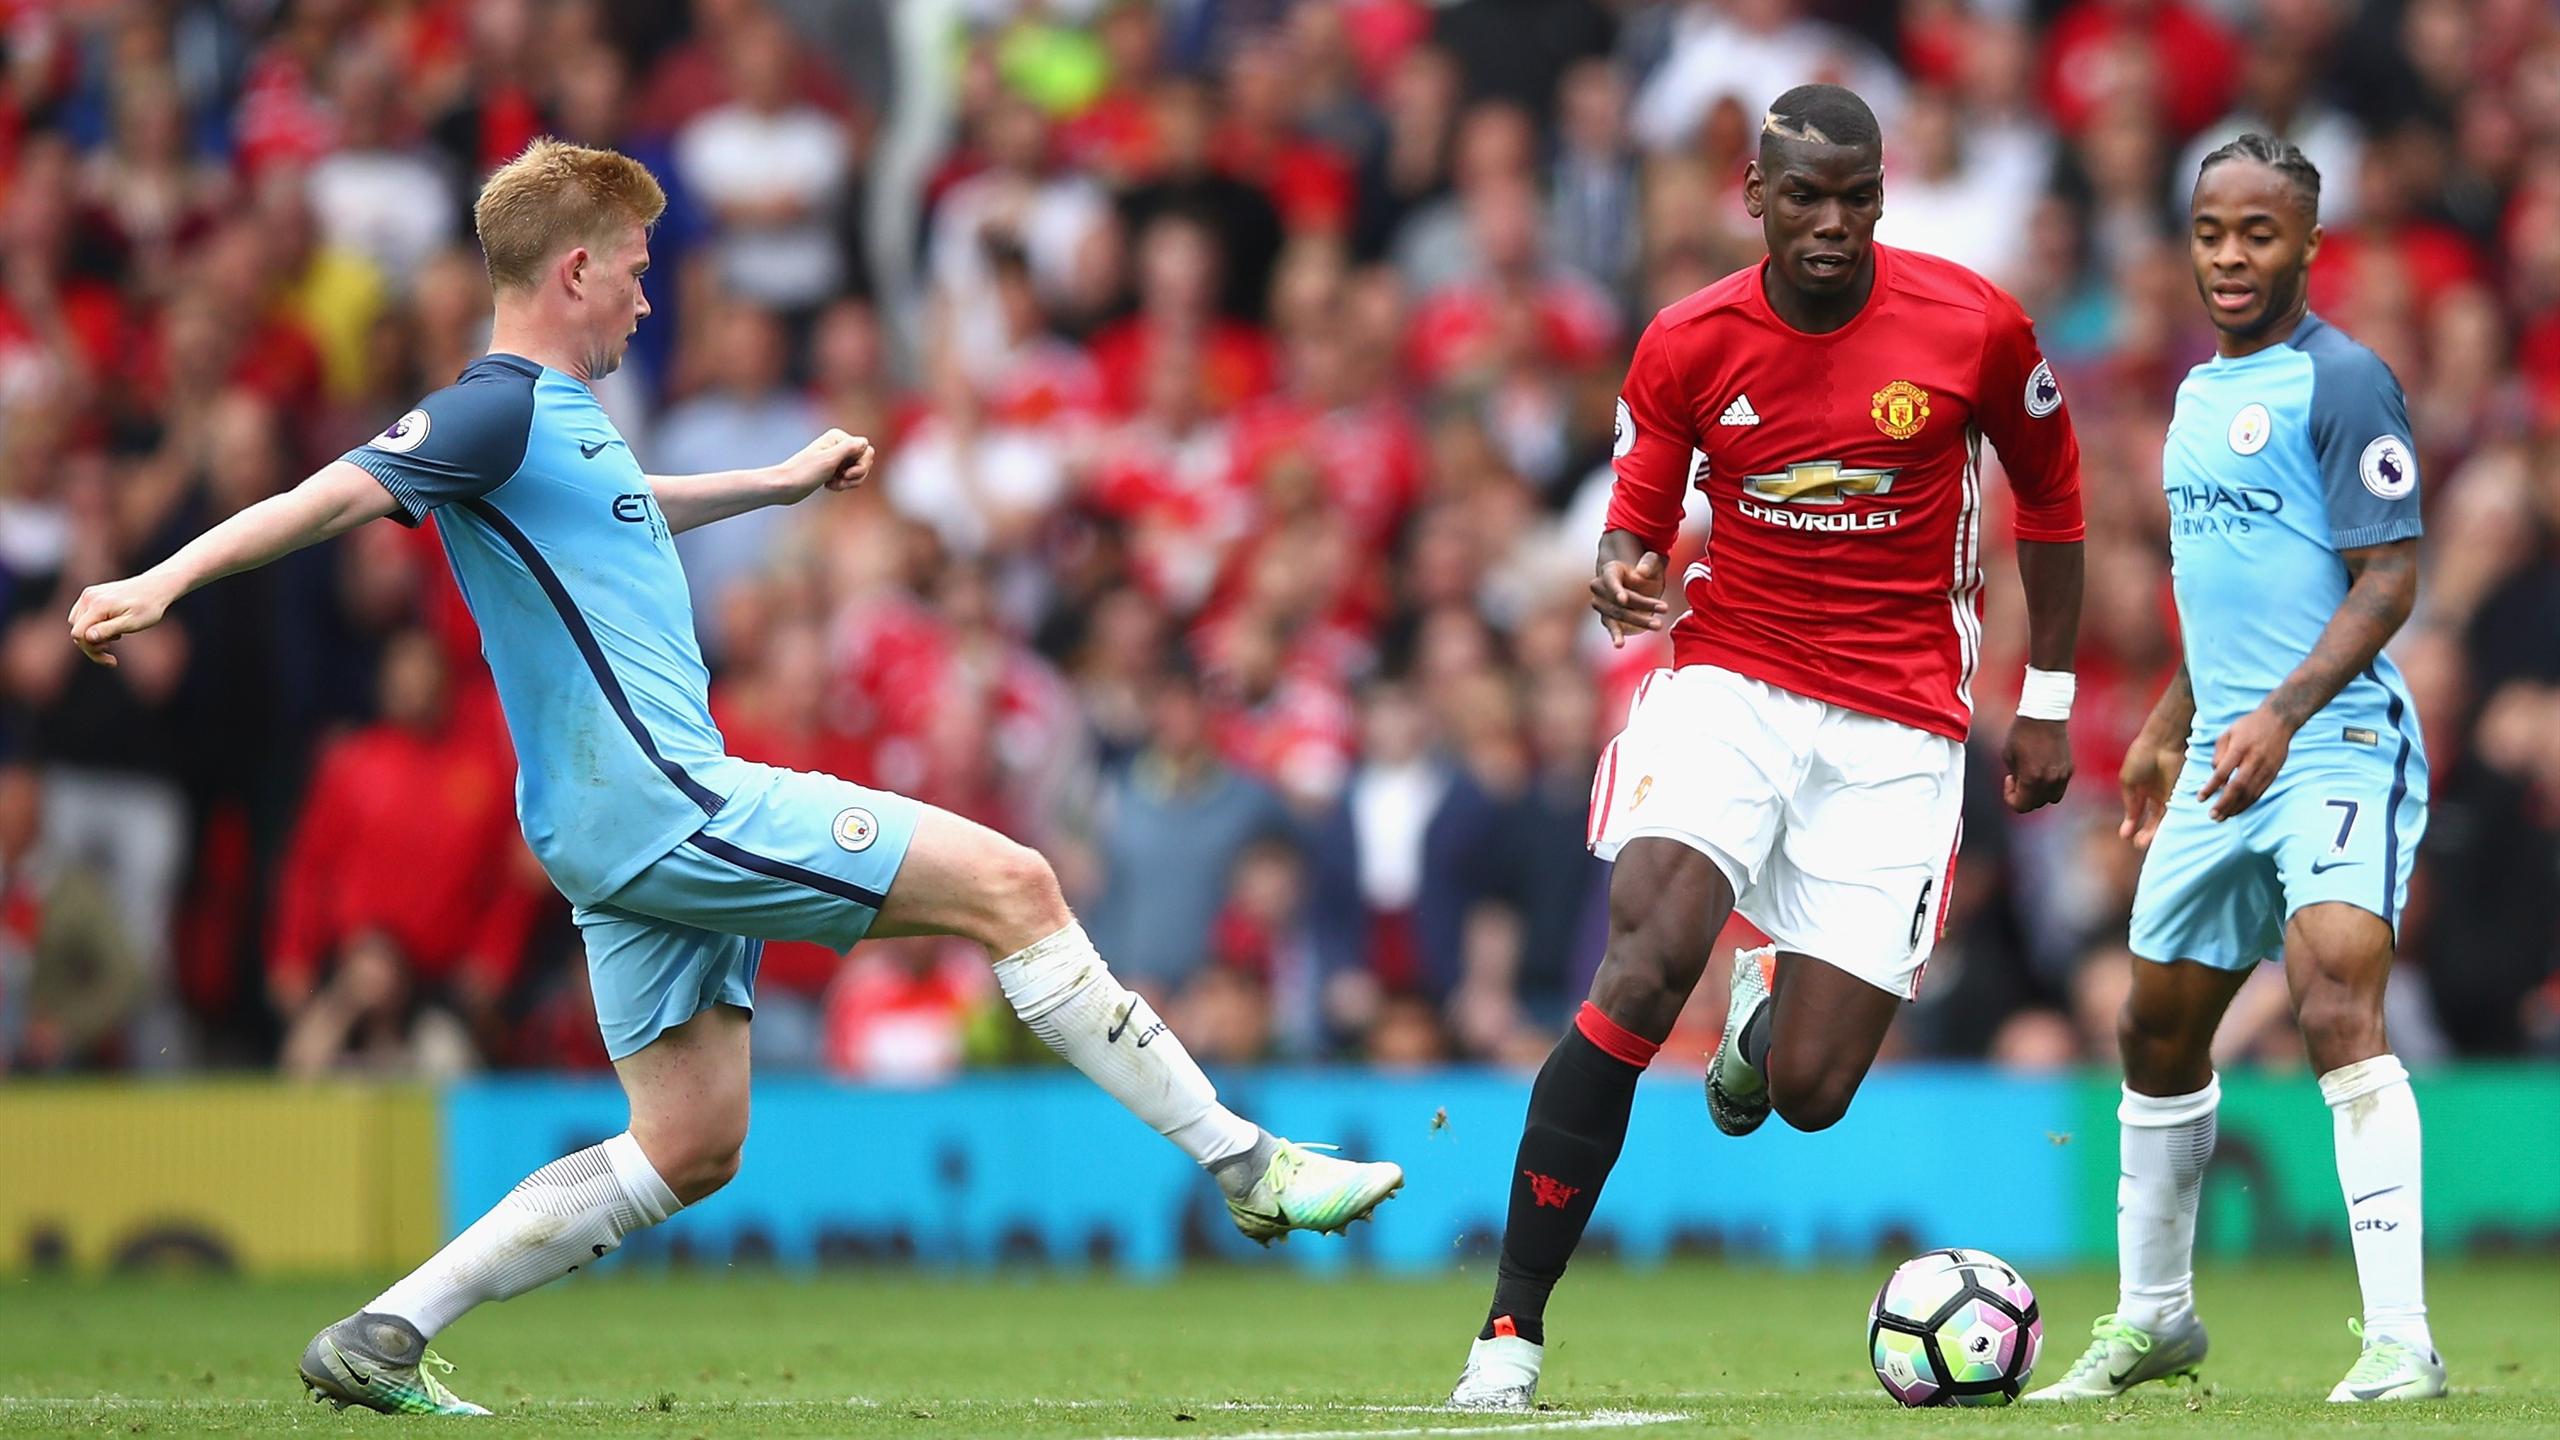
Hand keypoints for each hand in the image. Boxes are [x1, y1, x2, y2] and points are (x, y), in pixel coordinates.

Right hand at [66, 572, 179, 666]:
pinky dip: (92, 625)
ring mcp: (88, 594)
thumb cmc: (148, 607)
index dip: (91, 650)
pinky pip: (81, 615)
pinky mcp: (91, 594)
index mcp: (98, 605)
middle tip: (112, 654)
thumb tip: (87, 637)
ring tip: (116, 636)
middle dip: (92, 646)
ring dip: (92, 636)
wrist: (156, 587)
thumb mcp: (132, 623)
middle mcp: (89, 598)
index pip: (79, 634)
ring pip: (77, 624)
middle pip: (77, 630)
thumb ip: (109, 629)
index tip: (111, 658)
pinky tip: (111, 627)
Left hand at [777, 428, 874, 501]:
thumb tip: (865, 442)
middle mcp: (839, 444)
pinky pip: (851, 477)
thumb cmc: (804, 473)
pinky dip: (844, 484)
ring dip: (850, 482)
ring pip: (860, 470)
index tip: (845, 473)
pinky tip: (829, 486)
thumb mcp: (828, 460)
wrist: (785, 486)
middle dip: (856, 475)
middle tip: (840, 480)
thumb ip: (848, 448)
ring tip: (833, 485)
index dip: (861, 465)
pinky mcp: (834, 468)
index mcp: (838, 437)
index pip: (867, 450)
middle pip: (866, 460)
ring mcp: (837, 456)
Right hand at [1590, 551, 1668, 645]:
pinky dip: (1616, 636)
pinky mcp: (1608, 619)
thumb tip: (1641, 572)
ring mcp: (1602, 605)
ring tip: (1658, 625)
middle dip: (1642, 605)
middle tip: (1665, 608)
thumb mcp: (1653, 562)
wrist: (1640, 583)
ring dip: (1639, 621)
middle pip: (1619, 600)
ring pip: (1618, 615)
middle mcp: (1600, 588)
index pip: (1610, 579)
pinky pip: (1612, 627)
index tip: (1623, 600)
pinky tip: (1619, 644)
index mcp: (1609, 571)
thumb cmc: (1646, 570)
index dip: (1616, 590)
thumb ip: (1649, 562)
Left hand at [2002, 716, 2072, 812]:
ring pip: (2051, 799)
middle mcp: (2050, 780)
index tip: (2008, 781)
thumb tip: (2020, 787)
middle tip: (2017, 779)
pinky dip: (2050, 785)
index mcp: (2031, 778)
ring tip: (2031, 778)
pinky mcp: (2070, 769)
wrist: (2045, 716)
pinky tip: (2042, 770)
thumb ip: (2015, 777)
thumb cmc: (2022, 733)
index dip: (2010, 798)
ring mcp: (2062, 776)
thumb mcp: (2009, 756)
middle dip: (2024, 796)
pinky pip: (2060, 787)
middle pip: (2036, 804)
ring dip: (2039, 794)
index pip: (2021, 806)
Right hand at [2118, 730, 2184, 848]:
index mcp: (2141, 790)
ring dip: (2154, 833)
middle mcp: (2155, 795)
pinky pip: (2174, 813)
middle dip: (2145, 833)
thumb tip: (2129, 822)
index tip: (2125, 836)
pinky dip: (2165, 824)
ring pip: (2162, 820)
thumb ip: (2130, 803)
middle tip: (2139, 845)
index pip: (2137, 812)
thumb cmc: (2140, 758)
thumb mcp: (2128, 782)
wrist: (2161, 743)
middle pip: (2151, 819)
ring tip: (2144, 843)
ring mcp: (2168, 795)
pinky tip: (2157, 834)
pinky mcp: (2179, 795)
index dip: (2131, 824)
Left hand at [2199, 703, 2294, 820]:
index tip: (2200, 798)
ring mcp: (2267, 767)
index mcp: (2240, 747)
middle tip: (2212, 816)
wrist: (2279, 720)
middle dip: (2224, 804)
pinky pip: (2260, 792)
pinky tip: (2237, 810)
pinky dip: (2247, 803)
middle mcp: (2255, 759)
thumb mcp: (2227, 733)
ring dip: (2236, 808)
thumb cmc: (2248, 727)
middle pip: (2238, 786)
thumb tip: (2217, 779)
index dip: (2211, 787)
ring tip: (2222, 818)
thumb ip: (2219, 755)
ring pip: (2251, 793)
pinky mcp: (2274, 773)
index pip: (2223, 772)